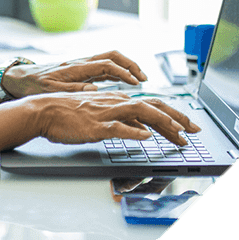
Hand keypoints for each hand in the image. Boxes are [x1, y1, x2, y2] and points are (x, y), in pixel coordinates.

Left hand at [2, 51, 148, 96]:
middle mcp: (81, 63)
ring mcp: (81, 66)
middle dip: (130, 65)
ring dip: (125, 68)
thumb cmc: (33, 85)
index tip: (136, 83)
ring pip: (109, 61)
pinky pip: (102, 68)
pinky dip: (116, 73)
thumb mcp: (51, 91)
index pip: (106, 65)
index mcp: (76, 67)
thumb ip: (74, 91)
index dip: (123, 73)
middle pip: (112, 56)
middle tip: (144, 78)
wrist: (19, 79)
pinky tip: (123, 83)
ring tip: (139, 80)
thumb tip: (95, 90)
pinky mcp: (79, 71)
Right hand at [28, 91, 200, 146]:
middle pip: (154, 107)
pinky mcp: (95, 125)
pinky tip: (146, 139)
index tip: (188, 127)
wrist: (43, 111)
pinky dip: (134, 133)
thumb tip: (144, 132)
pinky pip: (118, 128)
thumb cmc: (68, 115)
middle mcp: (117, 103)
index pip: (153, 105)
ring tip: (179, 136)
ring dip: (164, 125)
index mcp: (118, 100)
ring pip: (142, 114)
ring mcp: (107, 113)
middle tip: (195, 131)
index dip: (174, 115)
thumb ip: (123, 122)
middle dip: (178, 119)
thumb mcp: (101, 116)